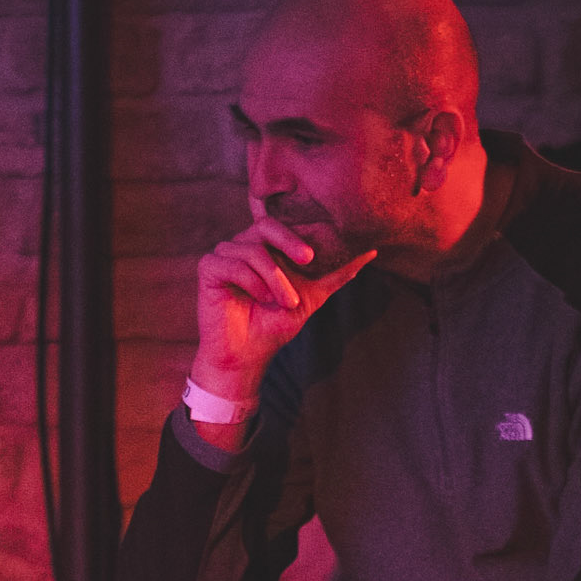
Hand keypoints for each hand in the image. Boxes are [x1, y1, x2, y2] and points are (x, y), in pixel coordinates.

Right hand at [191, 218, 375, 404]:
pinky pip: (231, 263)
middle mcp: (244, 245)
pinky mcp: (208, 268)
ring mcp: (224, 254)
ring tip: (281, 302)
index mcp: (266, 247)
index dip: (297, 234)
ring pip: (252, 249)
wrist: (248, 357)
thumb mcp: (312, 297)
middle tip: (307, 261)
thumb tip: (371, 252)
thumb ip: (337, 274)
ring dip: (273, 278)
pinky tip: (257, 299)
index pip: (281, 224)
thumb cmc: (275, 326)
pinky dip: (249, 281)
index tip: (313, 257)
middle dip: (288, 242)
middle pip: (265, 225)